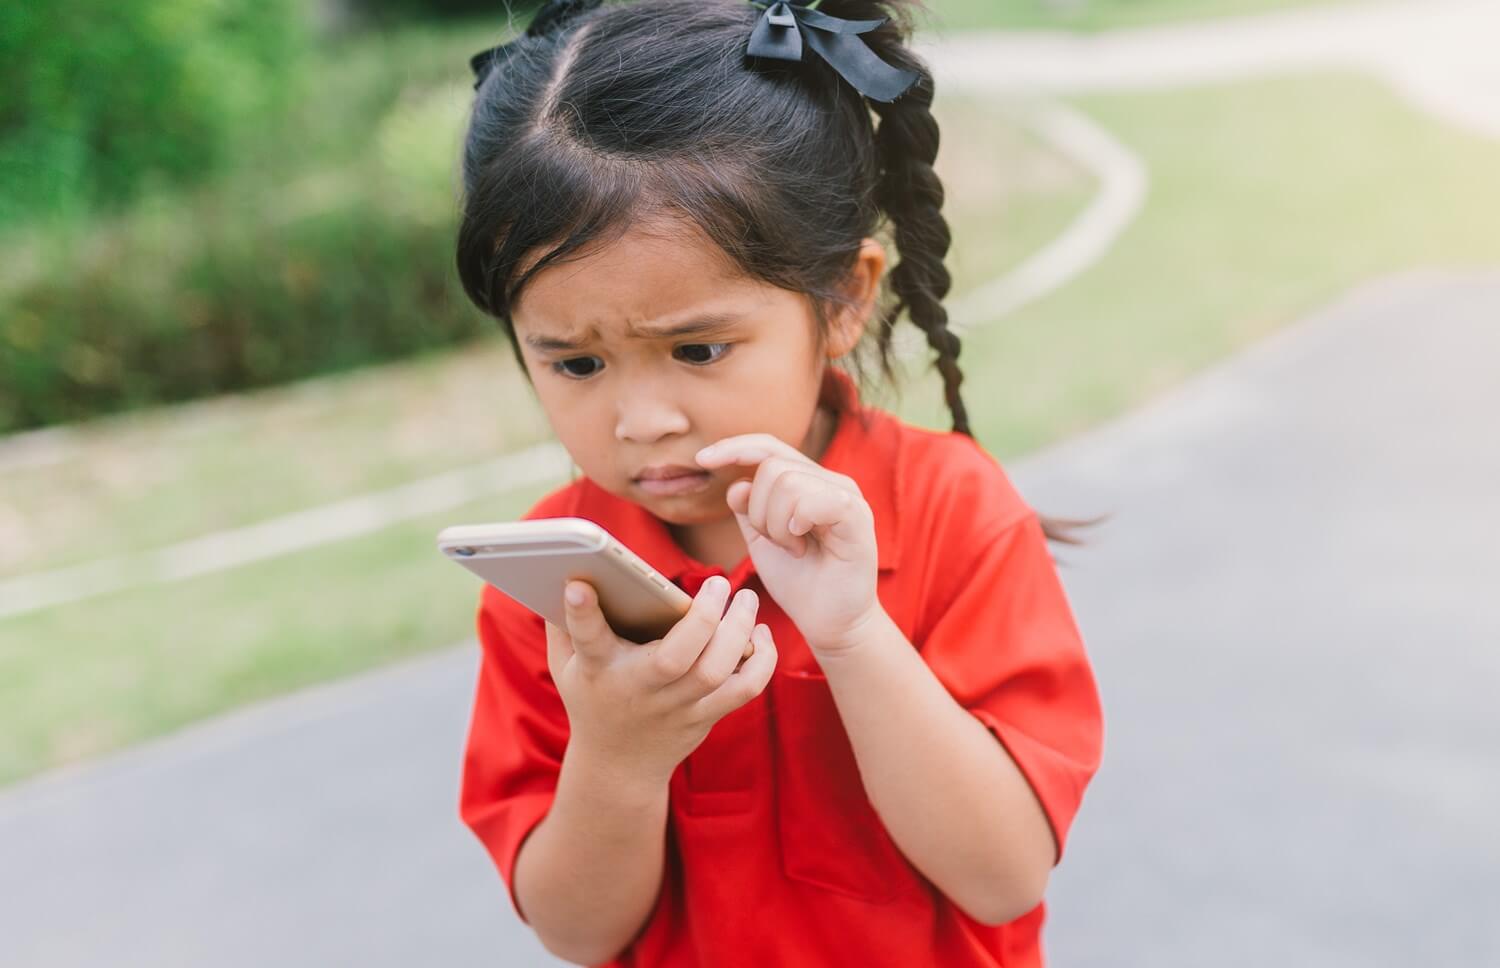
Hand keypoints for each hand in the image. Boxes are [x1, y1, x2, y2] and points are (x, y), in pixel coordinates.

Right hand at [544, 576, 777, 786]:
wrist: (618, 766)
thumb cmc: (592, 697)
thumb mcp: (566, 664)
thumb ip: (564, 619)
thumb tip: (567, 565)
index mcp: (599, 669)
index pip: (588, 638)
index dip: (581, 611)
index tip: (579, 583)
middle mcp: (639, 689)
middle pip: (675, 658)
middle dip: (703, 617)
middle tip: (720, 583)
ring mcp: (676, 707)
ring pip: (715, 671)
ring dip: (739, 631)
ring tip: (746, 600)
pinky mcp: (705, 716)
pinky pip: (744, 690)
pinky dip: (762, 662)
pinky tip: (760, 634)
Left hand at [695, 433, 882, 656]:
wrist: (830, 623)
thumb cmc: (799, 582)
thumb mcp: (762, 540)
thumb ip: (748, 509)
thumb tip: (736, 484)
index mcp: (809, 481)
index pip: (768, 446)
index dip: (733, 447)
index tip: (702, 460)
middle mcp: (831, 481)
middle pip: (771, 466)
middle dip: (757, 510)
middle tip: (776, 542)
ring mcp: (847, 495)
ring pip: (787, 481)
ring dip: (775, 524)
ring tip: (792, 549)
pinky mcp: (857, 516)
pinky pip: (813, 500)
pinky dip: (795, 523)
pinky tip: (802, 546)